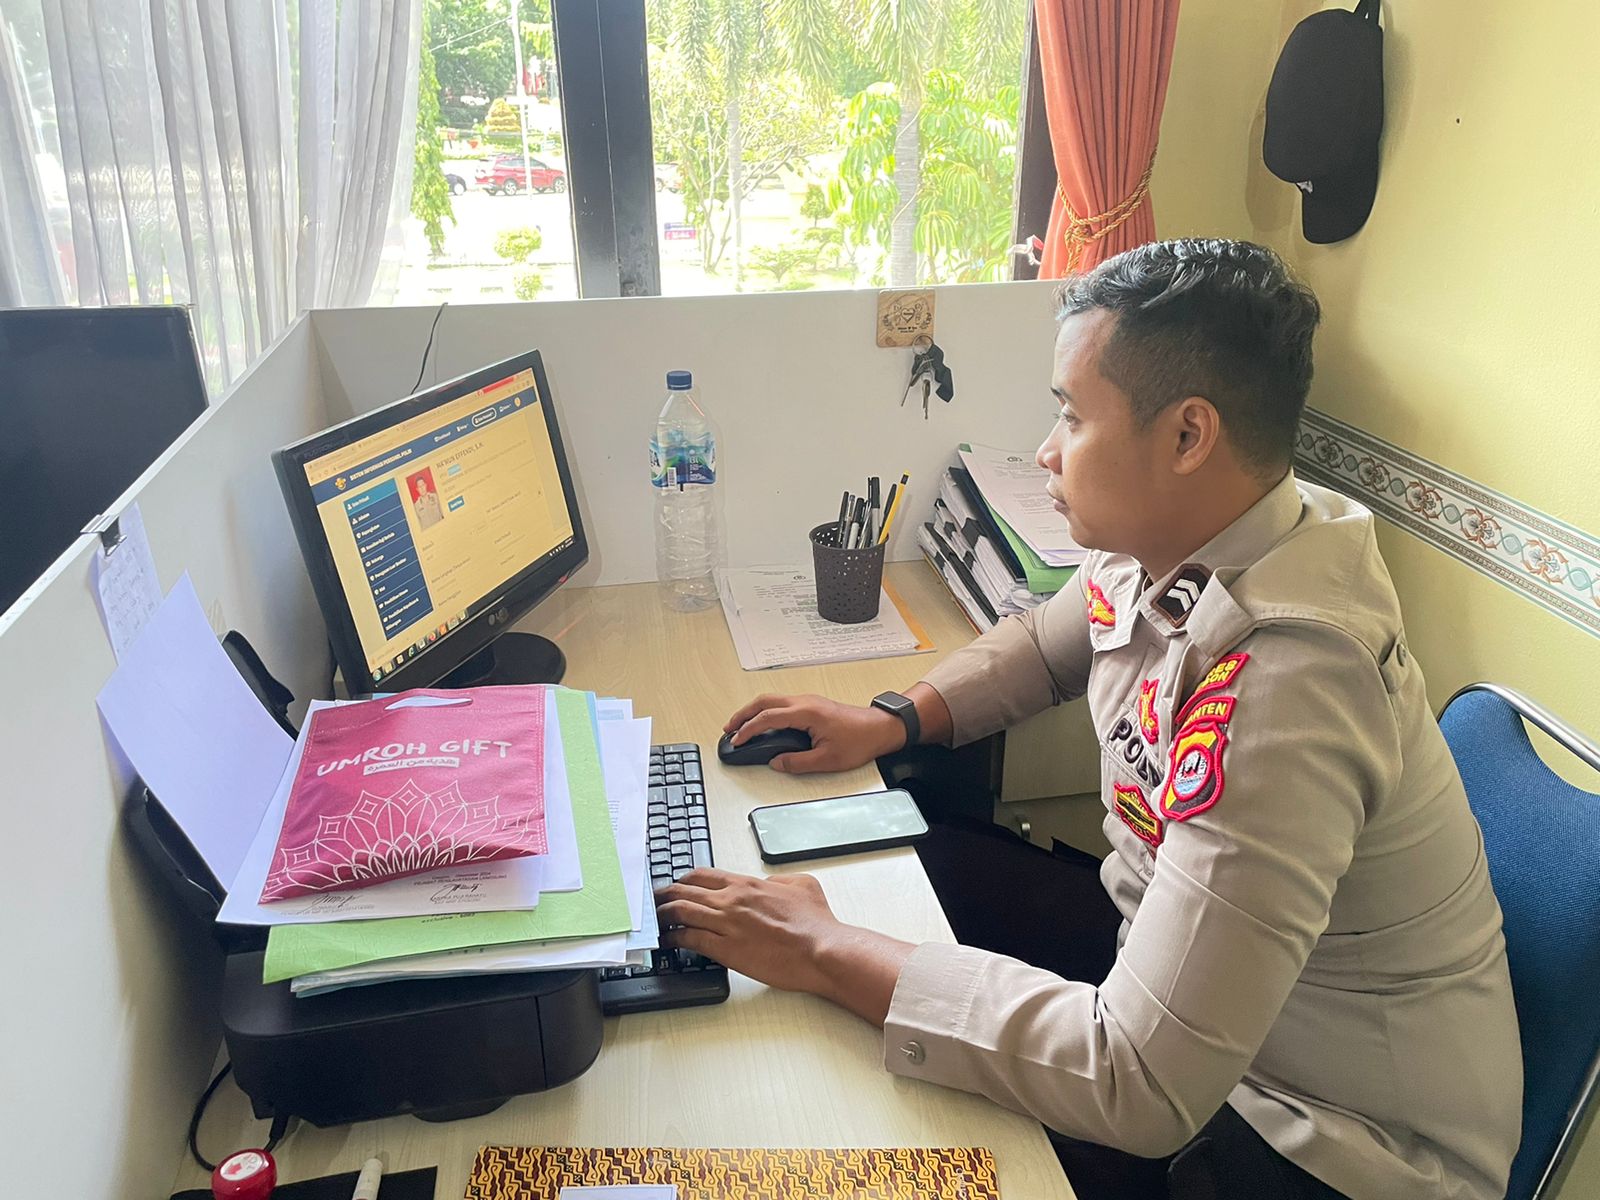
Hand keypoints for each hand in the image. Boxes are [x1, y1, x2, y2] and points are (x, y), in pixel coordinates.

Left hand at [657, 870, 840, 994]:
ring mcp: (727, 924)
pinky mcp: (725, 949)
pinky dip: (674, 938)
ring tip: (653, 921)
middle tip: (653, 902)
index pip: (703, 875)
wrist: (821, 950)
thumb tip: (769, 883)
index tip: (675, 886)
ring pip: (681, 912)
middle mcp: (732, 900)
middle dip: (664, 895)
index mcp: (748, 884)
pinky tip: (667, 942)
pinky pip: (689, 939)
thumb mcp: (802, 885)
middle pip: (685, 890)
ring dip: (663, 915)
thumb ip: (780, 879)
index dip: (684, 880)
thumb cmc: (816, 924)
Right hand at [723, 693, 903, 773]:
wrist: (879, 728)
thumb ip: (797, 762)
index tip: (737, 740)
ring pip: (772, 700)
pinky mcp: (811, 705)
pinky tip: (763, 722)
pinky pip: (781, 703)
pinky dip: (766, 711)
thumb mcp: (827, 759)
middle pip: (764, 701)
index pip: (768, 718)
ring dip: (753, 711)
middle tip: (729, 728)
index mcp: (806, 712)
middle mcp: (805, 702)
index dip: (748, 729)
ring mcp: (808, 701)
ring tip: (741, 726)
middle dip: (743, 714)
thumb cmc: (859, 740)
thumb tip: (776, 762)